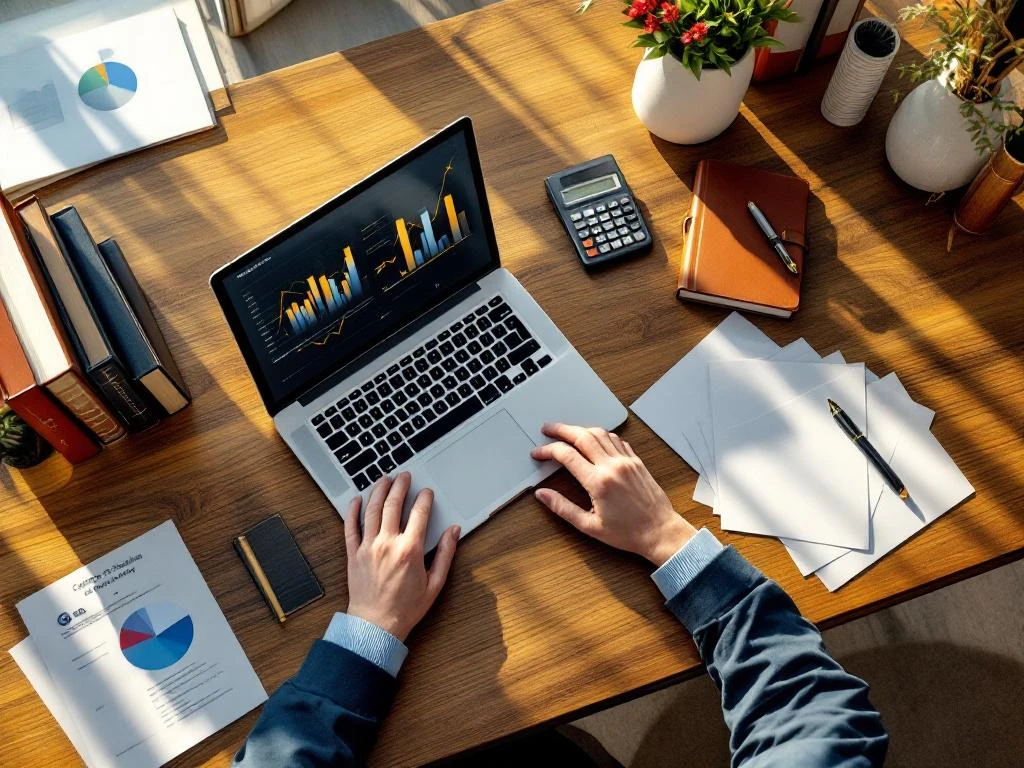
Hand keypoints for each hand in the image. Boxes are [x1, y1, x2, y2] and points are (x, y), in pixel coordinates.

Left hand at [344, 472, 459, 641]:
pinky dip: (352, 511)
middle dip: (401, 486)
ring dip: (379, 491)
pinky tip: (356, 500)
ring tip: (384, 479)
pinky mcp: (354, 554)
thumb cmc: (406, 608)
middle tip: (404, 476)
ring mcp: (368, 547)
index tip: (427, 492)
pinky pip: (350, 527)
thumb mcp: (435, 583)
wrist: (376, 626)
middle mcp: (388, 543)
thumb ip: (446, 554)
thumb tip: (454, 532)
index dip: (424, 499)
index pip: (419, 514)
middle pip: (394, 504)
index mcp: (410, 550)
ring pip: (372, 510)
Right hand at [531, 423, 695, 565]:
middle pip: (582, 436)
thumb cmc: (627, 533)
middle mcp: (612, 466)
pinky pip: (617, 440)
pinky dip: (602, 435)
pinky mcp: (637, 462)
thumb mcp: (589, 525)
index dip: (547, 451)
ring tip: (568, 432)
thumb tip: (542, 494)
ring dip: (581, 429)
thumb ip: (563, 508)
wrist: (660, 531)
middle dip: (561, 430)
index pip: (566, 455)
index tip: (538, 453)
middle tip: (547, 429)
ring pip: (600, 433)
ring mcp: (626, 461)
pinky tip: (595, 439)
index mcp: (598, 482)